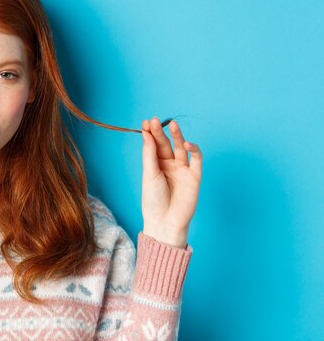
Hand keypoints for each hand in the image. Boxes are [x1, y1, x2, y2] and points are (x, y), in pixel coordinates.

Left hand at [140, 117, 202, 247]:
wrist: (166, 221)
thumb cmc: (154, 200)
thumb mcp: (150, 174)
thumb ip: (150, 153)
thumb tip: (146, 132)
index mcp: (155, 164)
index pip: (153, 144)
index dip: (150, 133)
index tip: (146, 122)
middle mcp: (169, 164)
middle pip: (165, 144)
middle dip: (160, 132)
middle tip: (154, 121)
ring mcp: (182, 169)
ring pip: (180, 148)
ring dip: (177, 136)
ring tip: (171, 125)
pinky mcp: (195, 175)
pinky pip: (196, 159)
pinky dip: (193, 149)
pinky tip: (186, 144)